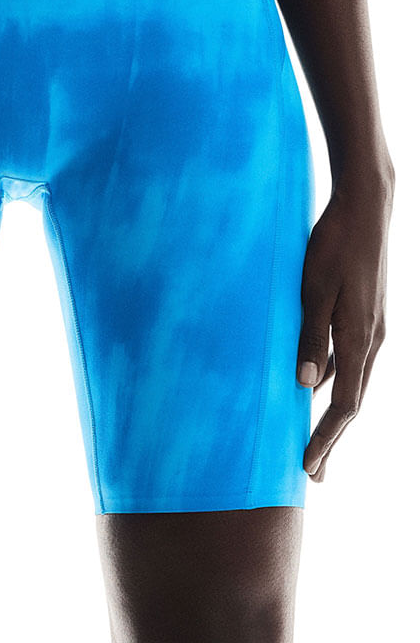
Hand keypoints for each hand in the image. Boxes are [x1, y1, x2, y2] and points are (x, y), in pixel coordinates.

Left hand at [296, 166, 393, 482]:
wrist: (366, 208)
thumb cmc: (334, 245)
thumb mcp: (312, 290)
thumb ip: (309, 337)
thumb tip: (304, 385)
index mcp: (360, 338)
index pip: (345, 404)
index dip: (326, 438)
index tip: (308, 466)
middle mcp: (372, 339)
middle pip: (351, 400)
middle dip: (330, 436)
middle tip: (311, 468)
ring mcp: (371, 326)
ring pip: (350, 379)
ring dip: (330, 408)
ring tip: (308, 433)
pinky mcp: (364, 313)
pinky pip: (348, 357)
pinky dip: (331, 377)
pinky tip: (310, 381)